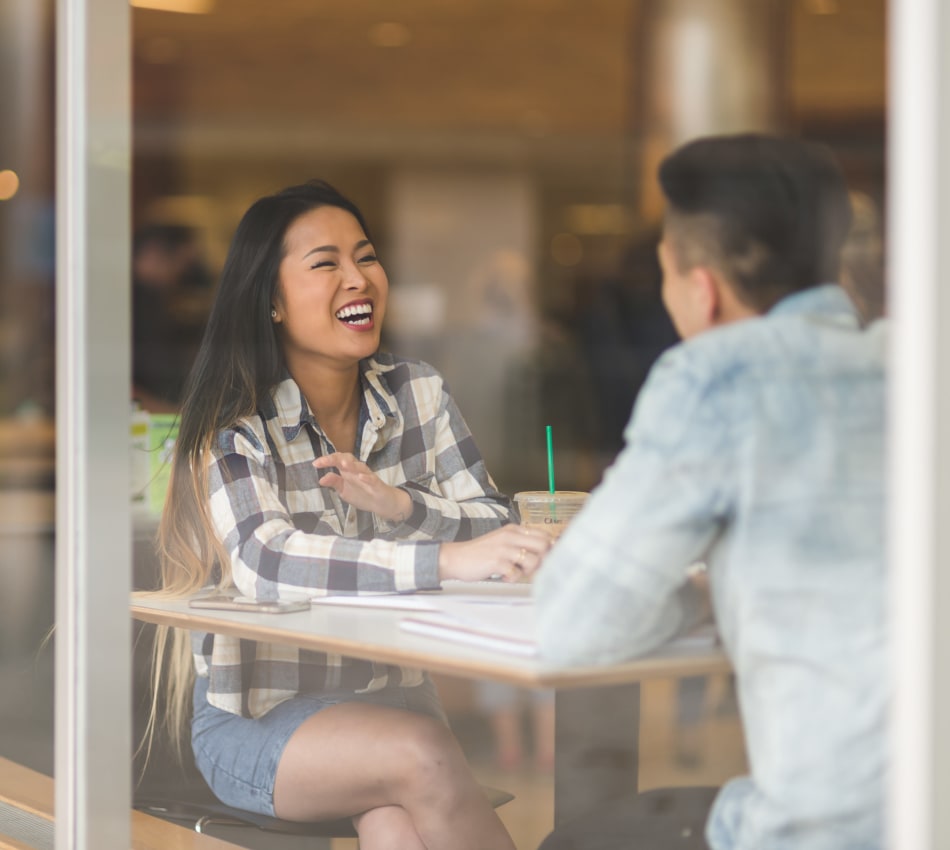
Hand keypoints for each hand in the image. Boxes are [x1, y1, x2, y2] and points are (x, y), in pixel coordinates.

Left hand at [313, 453, 410, 522]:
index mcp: (348, 471)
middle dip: (337, 458)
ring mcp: (368, 476)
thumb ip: (334, 483)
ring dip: (352, 465)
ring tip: (343, 464)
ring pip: (360, 467)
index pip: (337, 460)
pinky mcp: (377, 484)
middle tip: (326, 461)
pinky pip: (372, 479)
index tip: (315, 464)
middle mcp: (357, 470)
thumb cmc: (362, 494)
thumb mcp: (344, 490)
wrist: (381, 504)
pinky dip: (366, 477)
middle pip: (348, 459)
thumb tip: (320, 479)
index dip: (326, 460)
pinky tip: (360, 476)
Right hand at [438, 525, 553, 582]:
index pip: (544, 534)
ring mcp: (504, 548)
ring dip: (528, 572)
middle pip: (544, 545)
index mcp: (514, 529)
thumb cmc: (481, 553)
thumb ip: (521, 543)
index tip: (545, 559)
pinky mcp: (496, 562)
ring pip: (534, 561)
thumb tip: (546, 552)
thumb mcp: (503, 542)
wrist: (456, 558)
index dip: (549, 549)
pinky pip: (516, 573)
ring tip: (514, 572)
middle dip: (543, 561)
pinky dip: (512, 579)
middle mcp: (511, 536)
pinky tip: (503, 576)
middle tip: (531, 569)